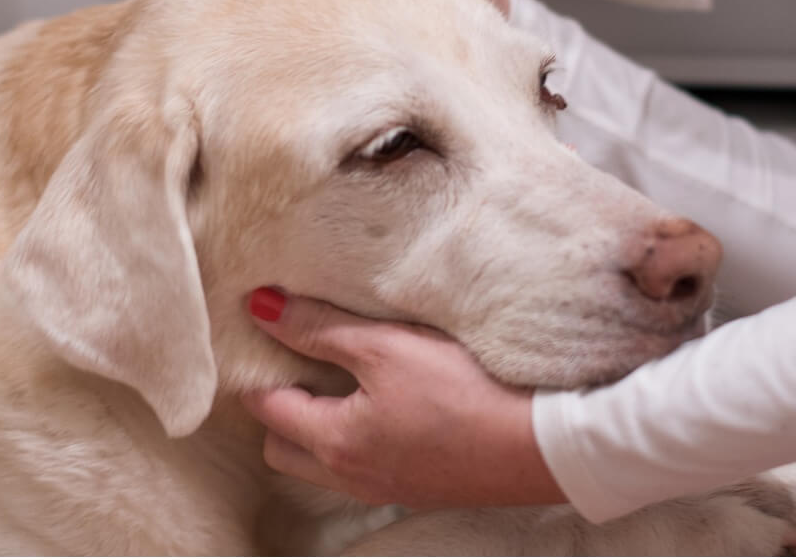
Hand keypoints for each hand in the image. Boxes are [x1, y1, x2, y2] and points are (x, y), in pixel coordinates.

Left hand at [240, 288, 564, 508]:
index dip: (255, 371)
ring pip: (324, 462)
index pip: (267, 409)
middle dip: (279, 408)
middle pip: (285, 448)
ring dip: (318, 425)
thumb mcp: (384, 347)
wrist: (540, 444)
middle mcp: (352, 476)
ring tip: (339, 378)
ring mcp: (388, 488)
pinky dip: (355, 437)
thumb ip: (319, 328)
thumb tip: (260, 307)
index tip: (256, 339)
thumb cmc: (461, 390)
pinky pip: (363, 466)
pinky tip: (384, 404)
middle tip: (294, 360)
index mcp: (334, 442)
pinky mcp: (421, 486)